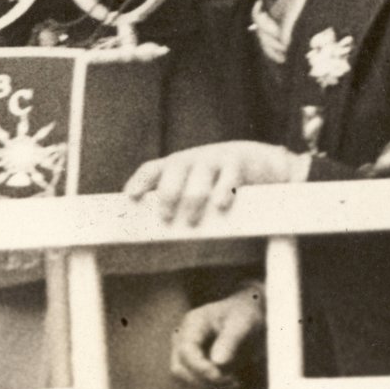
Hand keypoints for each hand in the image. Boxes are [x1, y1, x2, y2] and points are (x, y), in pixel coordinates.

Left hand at [125, 141, 308, 227]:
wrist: (258, 161)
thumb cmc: (219, 182)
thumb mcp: (196, 186)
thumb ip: (180, 202)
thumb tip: (161, 230)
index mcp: (178, 166)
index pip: (152, 169)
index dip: (140, 182)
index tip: (131, 197)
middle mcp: (193, 159)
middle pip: (174, 170)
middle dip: (167, 194)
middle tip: (165, 218)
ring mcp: (216, 158)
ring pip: (199, 177)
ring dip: (192, 199)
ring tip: (190, 221)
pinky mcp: (238, 162)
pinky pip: (229, 175)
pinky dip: (223, 190)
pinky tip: (221, 204)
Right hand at [171, 286, 264, 388]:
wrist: (246, 317)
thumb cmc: (244, 315)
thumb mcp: (243, 322)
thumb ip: (230, 340)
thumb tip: (218, 363)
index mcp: (193, 324)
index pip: (186, 351)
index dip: (200, 368)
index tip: (221, 377)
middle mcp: (182, 341)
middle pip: (178, 370)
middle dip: (204, 383)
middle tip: (234, 383)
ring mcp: (185, 357)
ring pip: (183, 385)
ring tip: (235, 386)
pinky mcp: (192, 372)